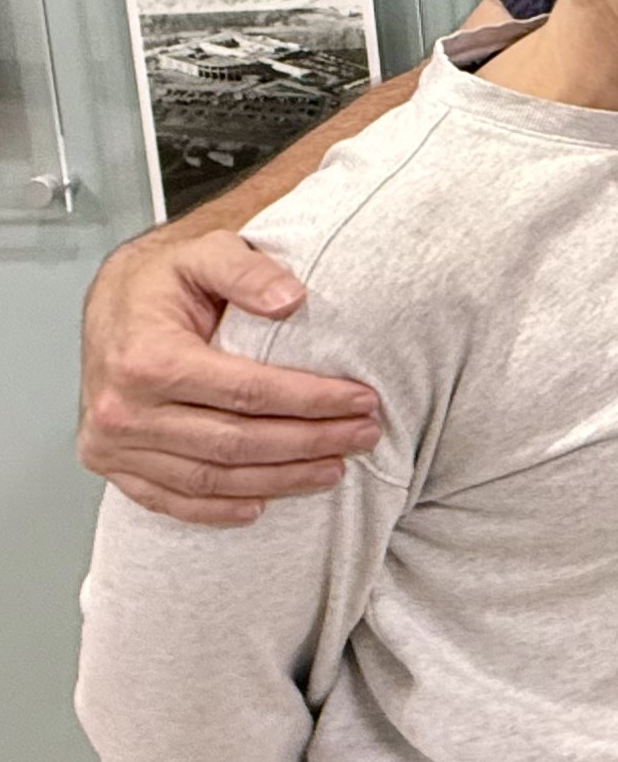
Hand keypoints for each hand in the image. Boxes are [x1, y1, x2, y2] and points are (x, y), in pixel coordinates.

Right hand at [77, 230, 377, 525]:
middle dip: (310, 442)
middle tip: (364, 435)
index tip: (363, 399)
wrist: (110, 302)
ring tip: (333, 469)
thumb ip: (249, 271)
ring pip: (209, 478)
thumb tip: (292, 299)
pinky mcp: (110, 461)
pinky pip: (168, 499)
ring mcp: (112, 442)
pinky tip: (260, 506)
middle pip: (236, 441)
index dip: (312, 400)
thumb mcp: (206, 252)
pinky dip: (215, 510)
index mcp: (148, 359)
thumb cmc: (162, 280)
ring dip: (278, 479)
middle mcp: (124, 408)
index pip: (248, 391)